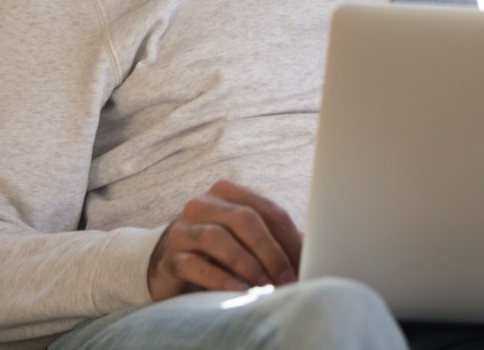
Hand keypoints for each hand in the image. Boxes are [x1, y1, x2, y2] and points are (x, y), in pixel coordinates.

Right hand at [147, 179, 303, 299]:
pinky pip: (194, 264)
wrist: (172, 264)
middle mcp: (203, 203)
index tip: (304, 264)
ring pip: (218, 238)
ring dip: (246, 264)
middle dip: (270, 251)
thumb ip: (274, 238)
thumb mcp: (246, 238)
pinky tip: (237, 291)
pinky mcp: (169, 256)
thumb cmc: (221, 250)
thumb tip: (314, 253)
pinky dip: (219, 278)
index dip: (289, 238)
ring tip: (263, 285)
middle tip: (285, 279)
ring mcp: (183, 228)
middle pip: (245, 219)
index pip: (269, 210)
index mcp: (229, 192)